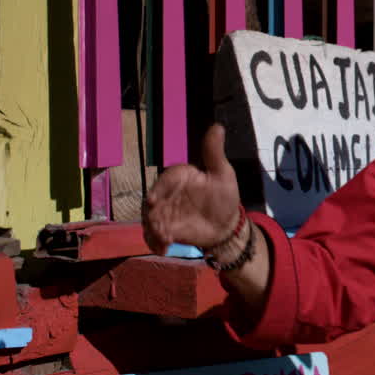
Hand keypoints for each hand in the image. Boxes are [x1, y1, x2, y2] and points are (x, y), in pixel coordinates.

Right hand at [142, 123, 242, 254]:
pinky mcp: (163, 229)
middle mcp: (167, 193)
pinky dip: (155, 242)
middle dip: (152, 215)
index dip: (158, 189)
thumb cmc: (223, 196)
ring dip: (153, 230)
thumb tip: (218, 126)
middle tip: (158, 226)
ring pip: (150, 219)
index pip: (165, 180)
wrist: (224, 225)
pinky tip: (163, 249)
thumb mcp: (222, 174)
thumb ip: (214, 153)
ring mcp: (163, 212)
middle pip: (152, 202)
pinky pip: (153, 235)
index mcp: (179, 176)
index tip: (153, 201)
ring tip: (164, 240)